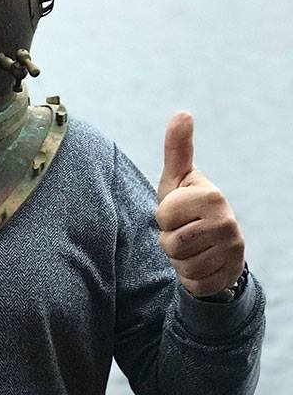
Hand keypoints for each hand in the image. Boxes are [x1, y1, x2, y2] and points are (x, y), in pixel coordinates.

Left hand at [156, 112, 244, 297]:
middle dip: (168, 239)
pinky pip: (192, 282)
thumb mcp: (177, 179)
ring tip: (189, 246)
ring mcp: (232, 252)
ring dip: (177, 258)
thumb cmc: (186, 206)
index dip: (163, 216)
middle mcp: (228, 223)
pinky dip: (189, 276)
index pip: (164, 215)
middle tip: (182, 231)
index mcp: (213, 196)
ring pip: (180, 263)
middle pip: (171, 242)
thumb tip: (183, 112)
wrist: (212, 246)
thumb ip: (177, 148)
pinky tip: (199, 263)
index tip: (176, 212)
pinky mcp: (229, 276)